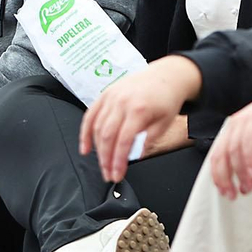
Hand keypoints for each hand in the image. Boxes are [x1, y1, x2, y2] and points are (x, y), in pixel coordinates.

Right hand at [80, 56, 203, 183]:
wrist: (165, 76)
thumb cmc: (166, 98)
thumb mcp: (165, 123)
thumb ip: (148, 140)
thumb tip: (134, 156)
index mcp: (138, 109)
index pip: (123, 141)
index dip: (118, 162)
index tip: (117, 175)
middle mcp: (121, 102)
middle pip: (107, 136)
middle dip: (106, 159)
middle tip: (108, 174)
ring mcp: (111, 96)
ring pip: (96, 127)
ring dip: (97, 150)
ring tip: (102, 164)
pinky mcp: (105, 94)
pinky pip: (90, 115)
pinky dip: (85, 132)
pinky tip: (85, 147)